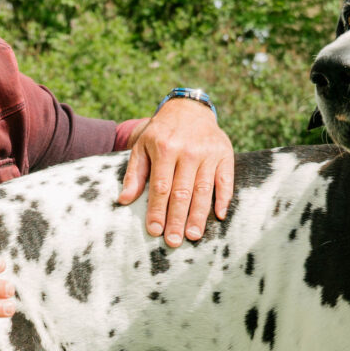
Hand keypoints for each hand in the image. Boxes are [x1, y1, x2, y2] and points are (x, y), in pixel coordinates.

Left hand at [117, 98, 234, 246]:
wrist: (189, 109)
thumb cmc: (161, 133)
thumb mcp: (142, 146)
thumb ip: (135, 174)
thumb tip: (124, 200)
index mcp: (165, 149)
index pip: (161, 186)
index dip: (157, 210)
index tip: (154, 230)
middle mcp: (188, 151)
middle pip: (182, 191)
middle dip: (177, 219)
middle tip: (174, 241)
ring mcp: (208, 153)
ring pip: (204, 189)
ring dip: (199, 215)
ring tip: (193, 235)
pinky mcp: (225, 154)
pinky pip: (225, 180)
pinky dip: (224, 198)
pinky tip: (220, 216)